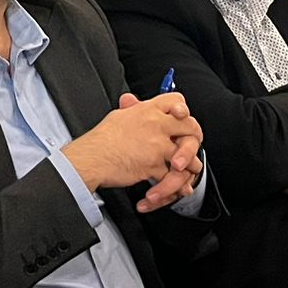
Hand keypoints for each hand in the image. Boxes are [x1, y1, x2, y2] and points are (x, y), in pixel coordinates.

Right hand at [61, 92, 200, 204]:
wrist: (92, 158)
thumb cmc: (101, 139)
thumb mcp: (118, 116)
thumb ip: (132, 109)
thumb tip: (132, 102)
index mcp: (147, 110)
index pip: (176, 100)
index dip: (183, 108)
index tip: (183, 116)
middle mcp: (155, 125)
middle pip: (189, 126)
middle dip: (195, 138)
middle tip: (194, 145)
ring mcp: (156, 145)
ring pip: (186, 154)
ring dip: (191, 164)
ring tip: (191, 169)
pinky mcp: (153, 165)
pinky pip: (172, 176)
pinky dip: (176, 184)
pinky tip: (178, 187)